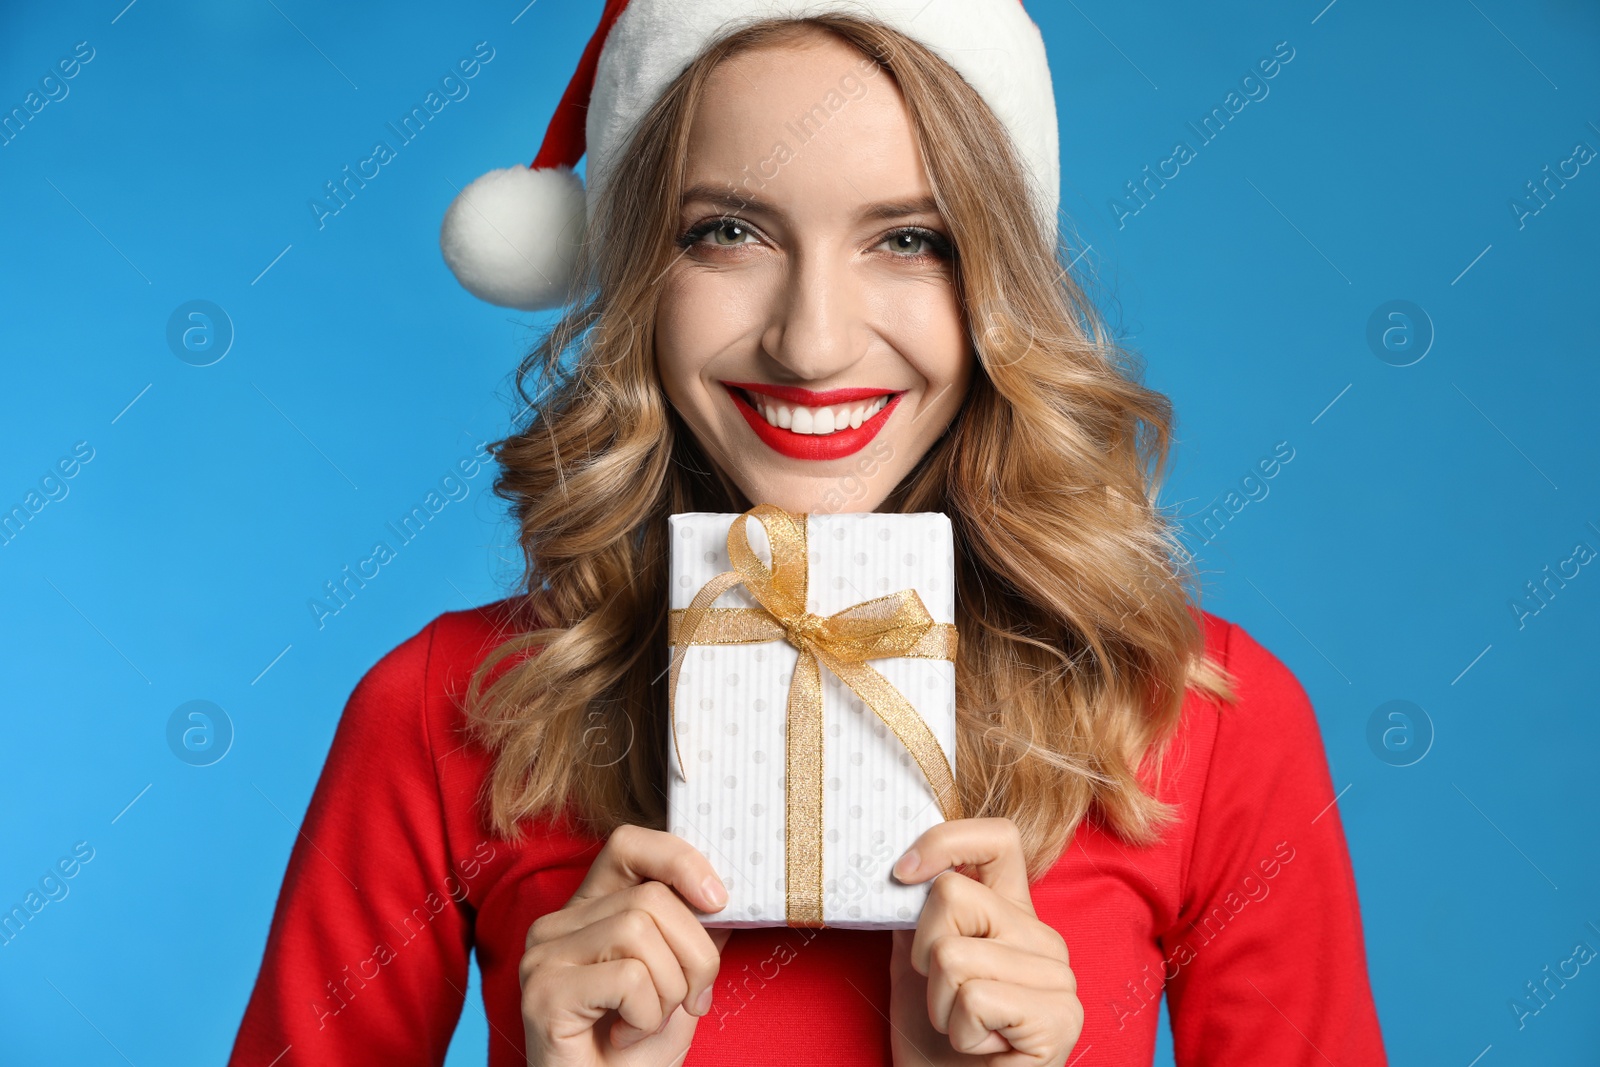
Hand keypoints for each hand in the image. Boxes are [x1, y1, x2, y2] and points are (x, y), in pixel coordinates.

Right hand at [519, 824, 733, 1066]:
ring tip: (648, 1022)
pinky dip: (648, 1016)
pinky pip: (629, 978)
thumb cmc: (633, 1056)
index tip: (718, 899)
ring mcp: (544, 957)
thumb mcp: (677, 987)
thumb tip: (720, 896)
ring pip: (641, 931)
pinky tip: (624, 1037)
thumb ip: (690, 938)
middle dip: (696, 954)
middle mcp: (557, 925)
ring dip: (670, 989)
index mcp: (589, 912)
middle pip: (652, 898)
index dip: (679, 859)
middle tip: (692, 1001)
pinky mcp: (544, 993)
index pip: (629, 844)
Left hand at [887, 818, 1081, 1065]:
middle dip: (924, 954)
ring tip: (965, 1029)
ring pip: (953, 953)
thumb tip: (901, 870)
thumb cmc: (937, 1045)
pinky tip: (985, 1050)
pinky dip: (961, 1032)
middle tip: (947, 998)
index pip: (998, 839)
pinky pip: (975, 998)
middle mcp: (1043, 936)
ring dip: (940, 1004)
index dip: (945, 841)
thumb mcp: (915, 969)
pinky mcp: (1061, 1019)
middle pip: (951, 895)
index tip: (904, 873)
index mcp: (1013, 914)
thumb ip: (916, 916)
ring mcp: (1059, 977)